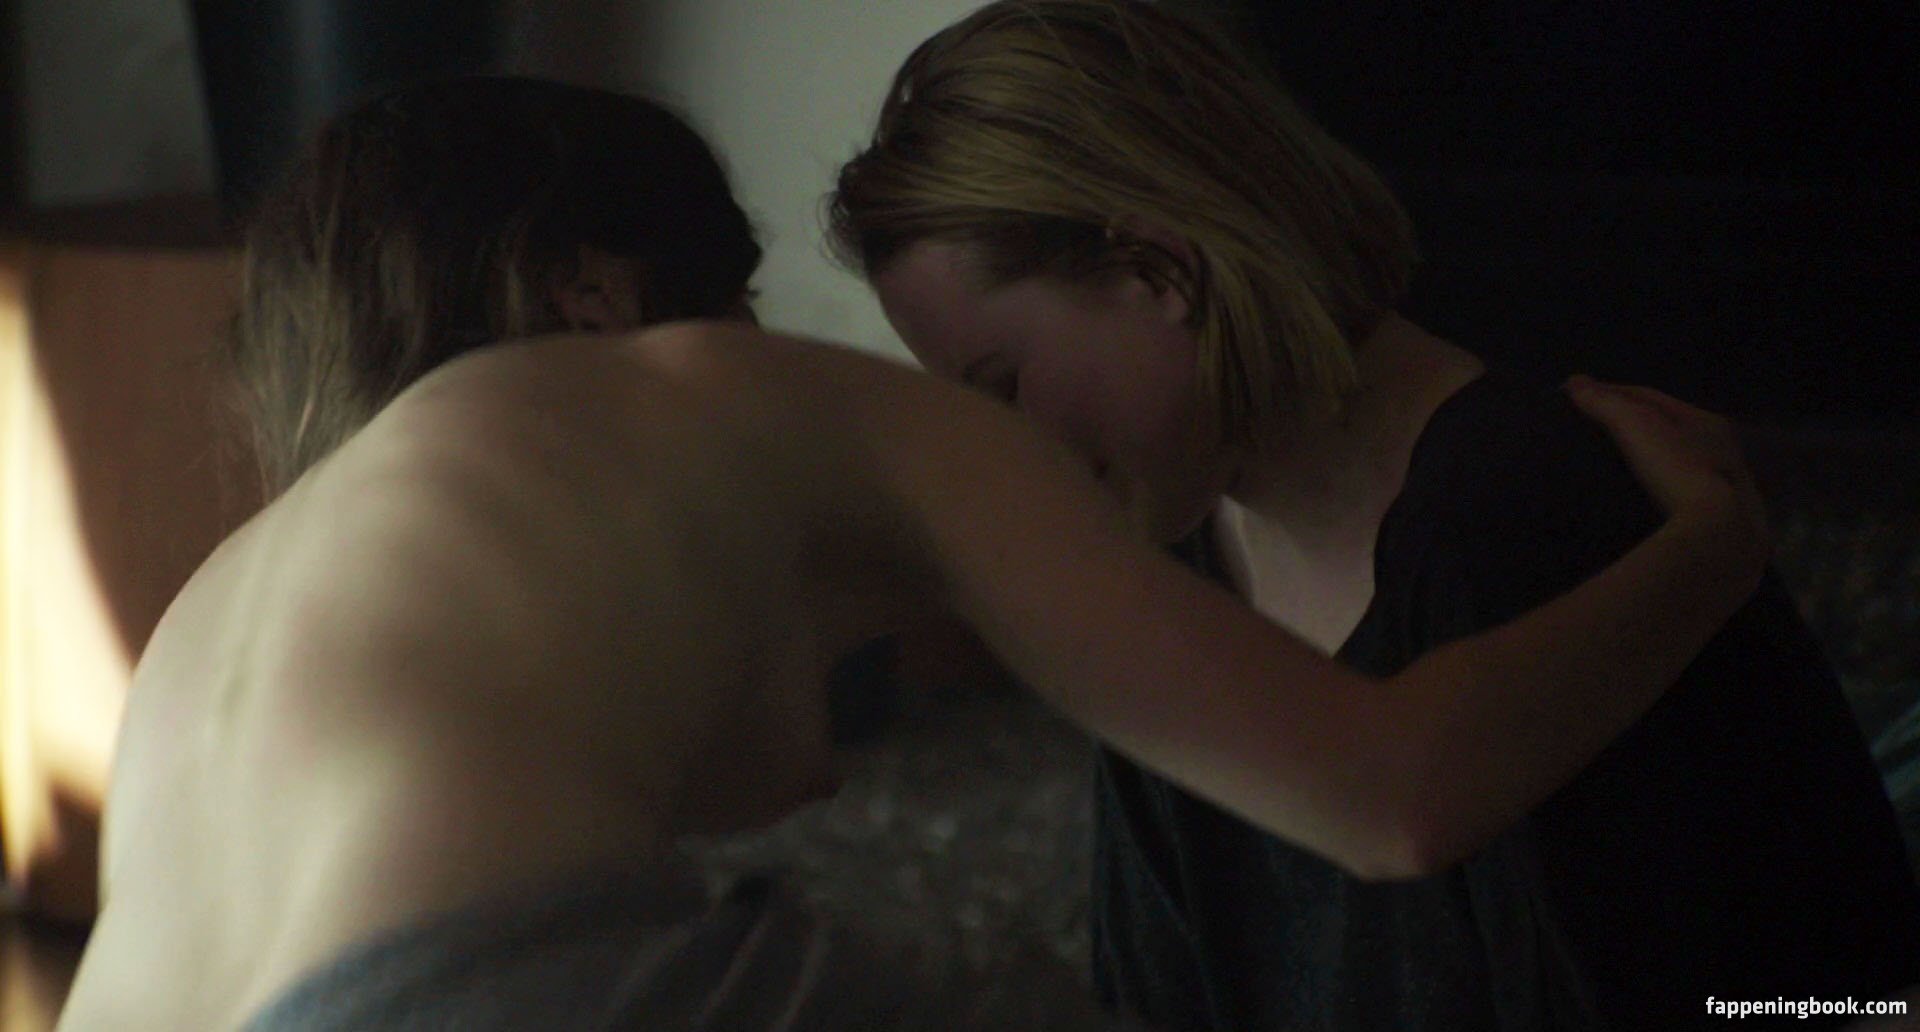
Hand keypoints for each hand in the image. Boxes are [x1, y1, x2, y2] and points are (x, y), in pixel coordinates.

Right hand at [1564, 374, 1771, 578]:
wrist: (1715, 533)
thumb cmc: (1676, 468)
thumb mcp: (1635, 426)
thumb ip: (1606, 403)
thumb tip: (1575, 382)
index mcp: (1705, 422)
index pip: (1653, 397)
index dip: (1615, 391)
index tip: (1582, 392)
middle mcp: (1722, 450)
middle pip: (1673, 428)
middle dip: (1640, 423)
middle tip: (1602, 425)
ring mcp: (1724, 488)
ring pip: (1683, 463)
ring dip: (1654, 459)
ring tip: (1621, 463)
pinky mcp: (1715, 522)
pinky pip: (1681, 496)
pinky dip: (1660, 490)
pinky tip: (1644, 499)